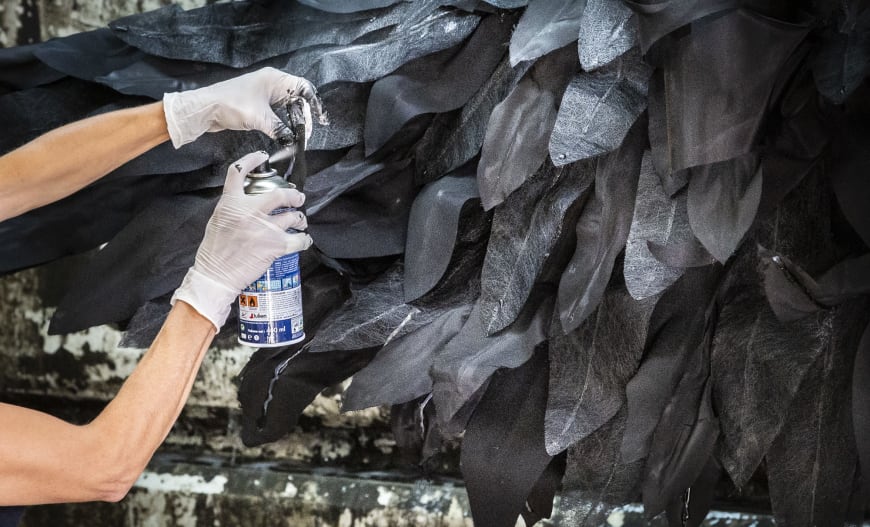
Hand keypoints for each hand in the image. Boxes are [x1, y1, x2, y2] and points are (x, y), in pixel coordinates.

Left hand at [162, 67, 324, 147]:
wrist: (206, 109)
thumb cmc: (229, 104)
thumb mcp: (259, 118)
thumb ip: (280, 130)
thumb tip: (293, 142)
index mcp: (275, 79)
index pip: (304, 88)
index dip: (315, 104)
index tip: (321, 119)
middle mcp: (272, 84)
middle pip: (298, 99)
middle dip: (304, 117)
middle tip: (305, 134)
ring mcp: (265, 94)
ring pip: (288, 107)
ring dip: (294, 121)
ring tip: (298, 136)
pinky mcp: (258, 104)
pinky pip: (278, 113)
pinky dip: (283, 123)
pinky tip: (286, 133)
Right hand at [171, 151, 312, 329]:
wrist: (216, 274)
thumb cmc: (214, 250)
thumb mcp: (218, 219)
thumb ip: (234, 207)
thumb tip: (251, 202)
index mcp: (231, 202)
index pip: (238, 172)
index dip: (252, 160)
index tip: (261, 157)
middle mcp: (249, 211)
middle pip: (280, 194)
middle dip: (294, 196)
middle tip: (298, 198)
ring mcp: (264, 228)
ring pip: (293, 216)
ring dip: (299, 219)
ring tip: (300, 222)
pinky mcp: (275, 245)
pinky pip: (299, 239)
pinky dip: (304, 240)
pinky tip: (303, 240)